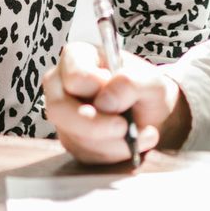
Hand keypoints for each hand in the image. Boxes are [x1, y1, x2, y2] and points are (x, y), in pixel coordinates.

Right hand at [40, 41, 188, 162]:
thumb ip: (131, 82)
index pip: (74, 76)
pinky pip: (84, 154)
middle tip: (124, 128)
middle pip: (59, 109)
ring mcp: (62, 114)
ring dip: (111, 142)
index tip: (121, 91)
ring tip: (140, 134)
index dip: (98, 88)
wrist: (149, 111)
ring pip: (73, 136)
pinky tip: (130, 143)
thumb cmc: (144, 87)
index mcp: (77, 57)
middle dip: (95, 126)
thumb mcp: (150, 79)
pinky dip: (111, 154)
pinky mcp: (70, 139)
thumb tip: (105, 101)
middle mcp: (60, 84)